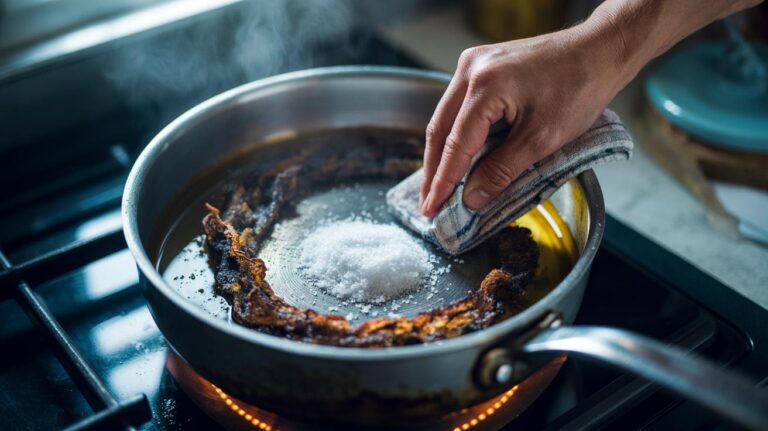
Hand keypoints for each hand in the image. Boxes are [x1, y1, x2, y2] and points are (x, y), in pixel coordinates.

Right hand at [419, 22, 629, 216]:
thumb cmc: (579, 89)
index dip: (444, 180)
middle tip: (429, 203)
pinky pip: (459, 106)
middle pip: (440, 129)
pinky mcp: (481, 65)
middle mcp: (471, 69)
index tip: (433, 208)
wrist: (598, 51)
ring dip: (442, 153)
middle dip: (434, 170)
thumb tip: (472, 198)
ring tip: (437, 186)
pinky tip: (454, 155)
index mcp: (485, 86)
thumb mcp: (542, 139)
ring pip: (446, 117)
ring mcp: (473, 64)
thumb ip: (503, 170)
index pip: (456, 144)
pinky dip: (455, 134)